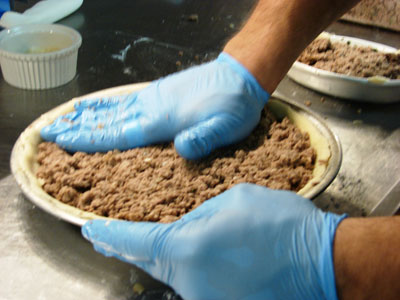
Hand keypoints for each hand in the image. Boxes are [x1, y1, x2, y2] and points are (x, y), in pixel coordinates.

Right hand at [41, 53, 268, 159]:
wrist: (241, 75)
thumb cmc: (234, 105)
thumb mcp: (226, 128)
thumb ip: (203, 139)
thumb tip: (181, 149)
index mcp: (163, 120)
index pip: (118, 134)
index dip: (88, 140)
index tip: (62, 141)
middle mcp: (152, 107)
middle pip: (108, 121)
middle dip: (77, 128)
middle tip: (51, 131)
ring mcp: (154, 97)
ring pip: (113, 108)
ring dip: (87, 115)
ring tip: (64, 118)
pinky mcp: (159, 92)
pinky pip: (125, 98)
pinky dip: (106, 103)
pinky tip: (97, 105)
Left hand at [82, 183, 345, 299]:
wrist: (321, 263)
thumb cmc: (279, 225)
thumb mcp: (234, 200)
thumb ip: (201, 214)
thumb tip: (188, 226)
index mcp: (188, 248)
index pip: (136, 242)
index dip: (110, 235)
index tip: (91, 231)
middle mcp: (190, 281)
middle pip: (148, 262)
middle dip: (124, 249)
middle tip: (105, 239)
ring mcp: (206, 297)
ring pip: (173, 272)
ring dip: (161, 257)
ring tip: (149, 242)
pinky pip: (195, 281)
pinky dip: (186, 267)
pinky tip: (191, 256)